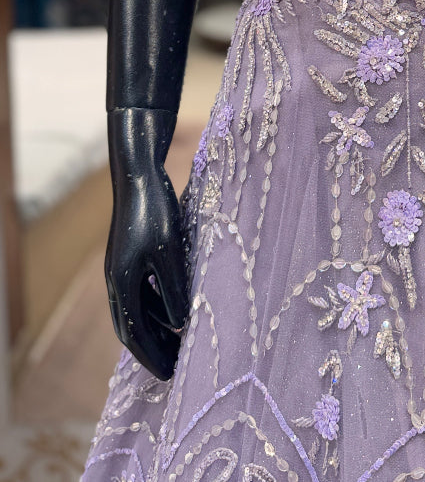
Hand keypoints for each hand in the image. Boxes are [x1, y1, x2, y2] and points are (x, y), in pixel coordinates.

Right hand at [105, 165, 188, 379]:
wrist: (138, 175)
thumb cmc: (156, 211)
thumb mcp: (170, 252)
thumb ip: (174, 289)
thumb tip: (181, 324)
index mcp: (122, 283)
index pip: (133, 334)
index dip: (151, 357)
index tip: (169, 376)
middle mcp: (116, 280)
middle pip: (131, 327)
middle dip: (152, 350)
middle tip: (174, 369)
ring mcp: (121, 267)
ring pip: (136, 310)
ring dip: (155, 329)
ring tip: (179, 344)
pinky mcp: (129, 255)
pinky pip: (141, 293)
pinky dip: (156, 307)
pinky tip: (175, 310)